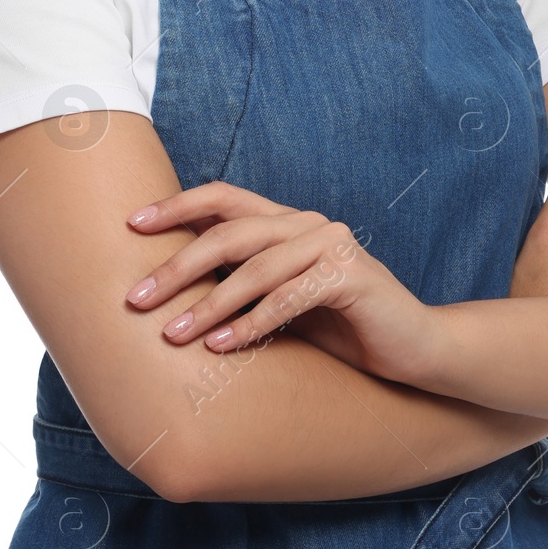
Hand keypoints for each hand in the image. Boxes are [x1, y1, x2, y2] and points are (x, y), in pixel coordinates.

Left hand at [123, 181, 434, 385]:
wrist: (416, 350)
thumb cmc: (342, 330)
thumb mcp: (282, 303)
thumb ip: (241, 284)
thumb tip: (170, 289)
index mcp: (288, 222)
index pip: (224, 198)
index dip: (177, 206)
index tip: (131, 225)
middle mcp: (309, 224)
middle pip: (230, 232)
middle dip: (178, 265)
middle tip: (136, 298)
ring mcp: (333, 246)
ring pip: (255, 268)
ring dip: (208, 304)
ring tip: (172, 335)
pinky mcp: (351, 277)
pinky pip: (289, 297)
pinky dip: (251, 323)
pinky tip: (222, 347)